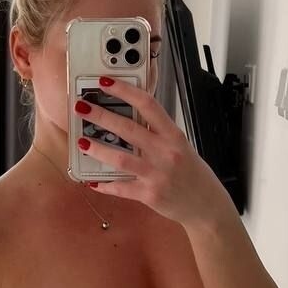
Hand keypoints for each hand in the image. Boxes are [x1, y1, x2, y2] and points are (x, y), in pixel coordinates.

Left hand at [75, 75, 228, 227]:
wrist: (206, 205)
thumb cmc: (191, 172)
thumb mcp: (180, 146)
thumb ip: (157, 133)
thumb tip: (127, 117)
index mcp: (173, 135)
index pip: (148, 104)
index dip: (125, 90)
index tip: (105, 82)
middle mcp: (166, 153)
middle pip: (128, 129)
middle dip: (101, 116)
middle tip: (81, 107)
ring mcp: (157, 175)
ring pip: (121, 159)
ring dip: (98, 149)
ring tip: (81, 142)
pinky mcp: (149, 195)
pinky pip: (121, 188)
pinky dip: (104, 185)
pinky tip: (92, 180)